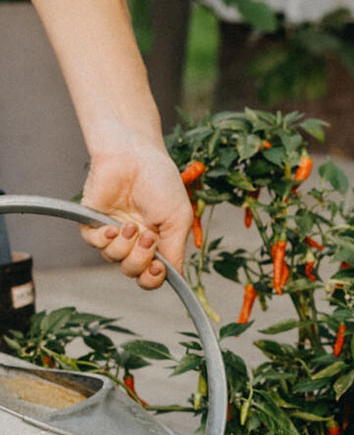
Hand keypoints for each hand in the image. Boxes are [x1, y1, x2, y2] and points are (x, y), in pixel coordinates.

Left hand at [80, 125, 192, 289]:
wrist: (135, 155)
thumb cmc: (161, 182)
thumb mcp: (179, 220)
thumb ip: (176, 252)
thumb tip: (177, 279)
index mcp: (158, 242)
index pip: (152, 274)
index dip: (154, 278)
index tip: (159, 267)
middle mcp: (135, 240)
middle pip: (133, 271)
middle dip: (140, 261)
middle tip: (147, 239)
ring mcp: (114, 231)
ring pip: (113, 259)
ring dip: (125, 247)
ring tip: (132, 225)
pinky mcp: (92, 221)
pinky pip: (94, 243)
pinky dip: (104, 239)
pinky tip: (113, 227)